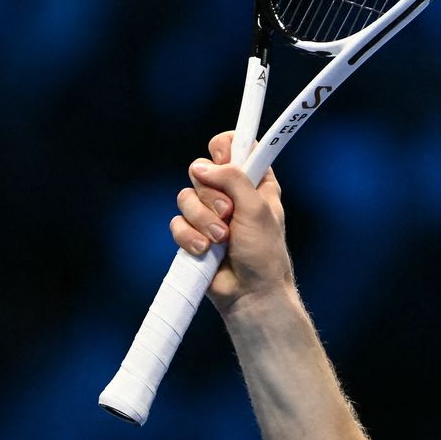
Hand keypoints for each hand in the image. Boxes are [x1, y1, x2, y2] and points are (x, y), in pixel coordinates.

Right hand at [171, 131, 293, 312]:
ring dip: (202, 220)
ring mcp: (210, 214)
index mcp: (255, 182)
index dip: (224, 148)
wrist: (250, 292)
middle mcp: (231, 193)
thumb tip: (202, 165)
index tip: (222, 160)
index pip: (235, 147)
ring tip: (221, 239)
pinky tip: (205, 251)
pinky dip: (190, 237)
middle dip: (212, 195)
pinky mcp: (193, 233)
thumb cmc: (263, 253)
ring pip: (185, 197)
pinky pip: (176, 223)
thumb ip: (234, 180)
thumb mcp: (256, 209)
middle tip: (228, 213)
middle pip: (201, 170)